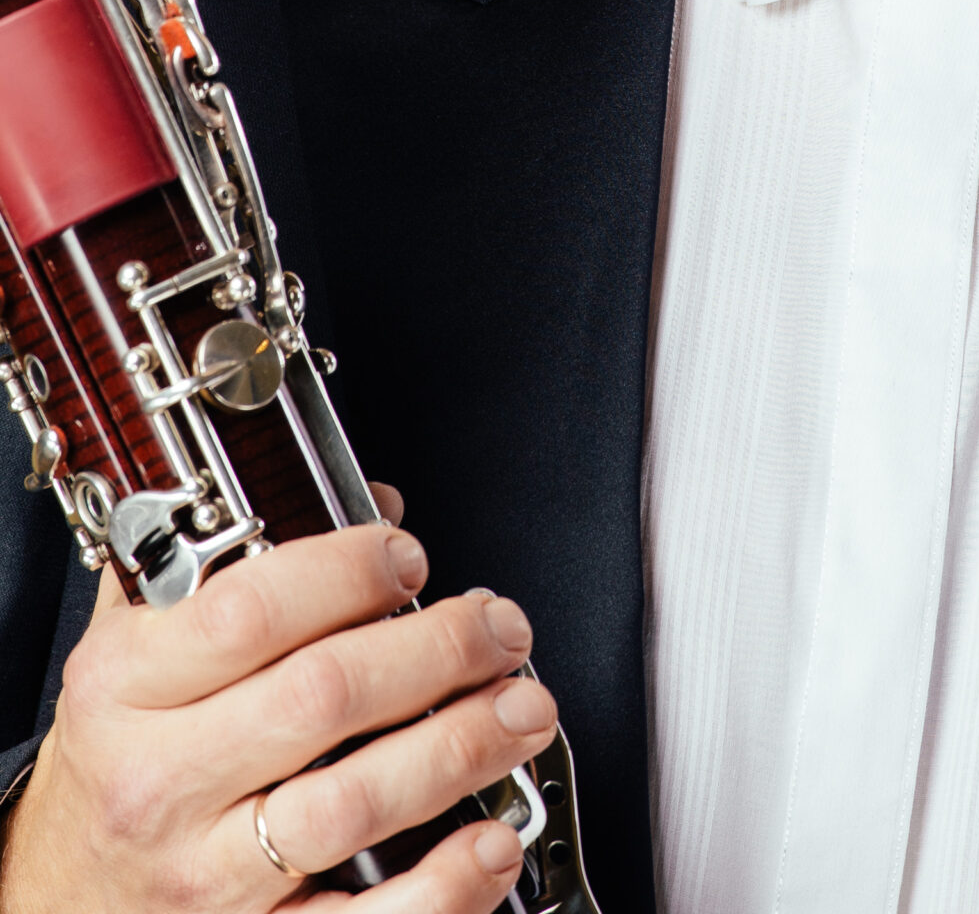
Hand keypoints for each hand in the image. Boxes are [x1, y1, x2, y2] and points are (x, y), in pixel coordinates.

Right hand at [0, 495, 552, 913]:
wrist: (53, 895)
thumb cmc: (118, 759)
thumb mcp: (138, 648)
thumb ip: (234, 564)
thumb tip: (374, 507)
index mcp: (127, 687)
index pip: (254, 608)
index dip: (351, 572)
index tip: (410, 557)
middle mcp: (159, 781)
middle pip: (324, 698)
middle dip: (439, 651)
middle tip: (500, 628)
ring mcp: (202, 875)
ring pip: (352, 806)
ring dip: (461, 750)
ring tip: (521, 711)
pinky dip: (441, 889)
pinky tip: (489, 844)